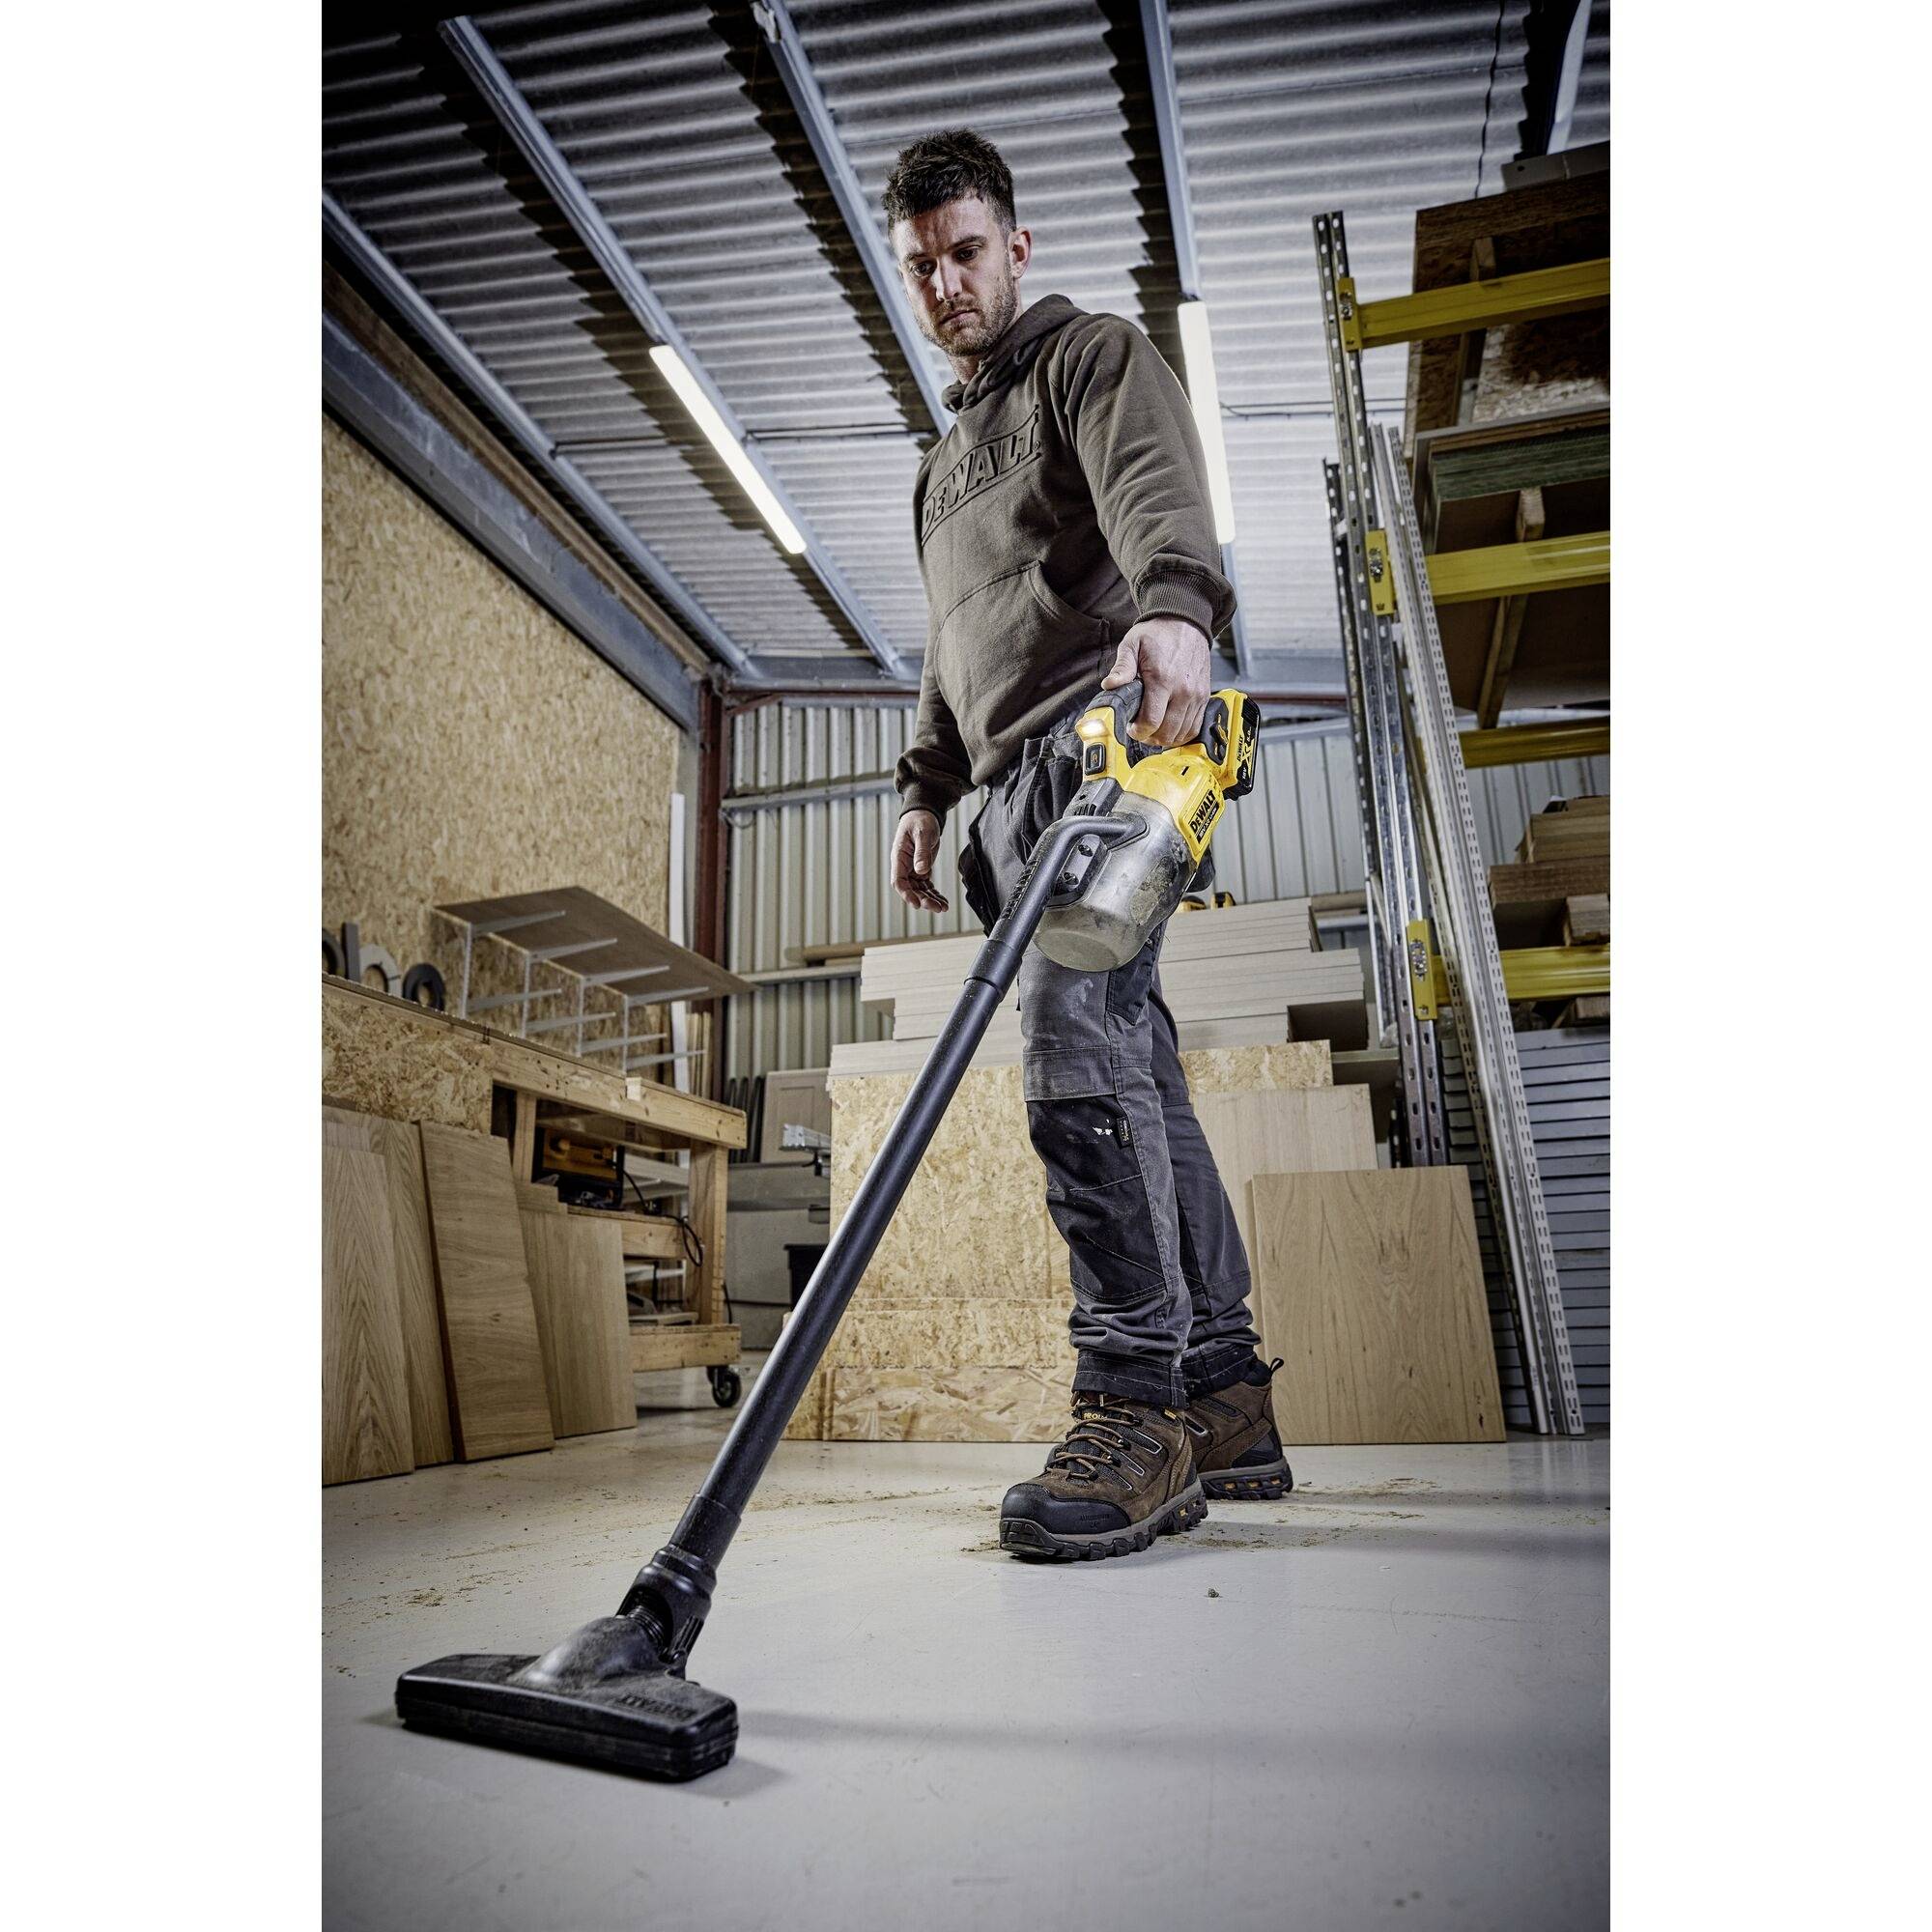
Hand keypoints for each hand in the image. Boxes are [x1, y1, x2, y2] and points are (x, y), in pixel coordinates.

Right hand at [891, 809, 948, 912]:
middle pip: (910, 889)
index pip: (898, 881)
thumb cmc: (920, 821)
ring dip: (930, 899)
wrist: (924, 815)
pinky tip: (943, 901)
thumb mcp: (922, 834)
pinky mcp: (921, 869)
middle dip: (923, 900)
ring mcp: (912, 869)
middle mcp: (904, 866)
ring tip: (943, 907)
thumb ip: (921, 852)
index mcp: (899, 857)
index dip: (906, 894)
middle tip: (937, 908)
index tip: (916, 904)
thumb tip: (921, 870)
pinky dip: (934, 894)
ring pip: (919, 890)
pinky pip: (926, 885)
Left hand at [1101, 616, 1211, 746]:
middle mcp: (1183, 690)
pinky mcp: (1204, 696)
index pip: (1151, 721)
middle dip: (1150, 737)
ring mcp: (1196, 695)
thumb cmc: (1158, 633)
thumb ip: (1122, 668)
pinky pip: (1195, 727)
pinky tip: (1169, 727)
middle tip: (1140, 730)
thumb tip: (1109, 686)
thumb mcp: (1132, 645)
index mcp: (1162, 679)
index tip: (1131, 728)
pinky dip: (1182, 733)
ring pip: (1182, 733)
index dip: (1138, 731)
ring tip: (1153, 729)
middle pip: (1167, 733)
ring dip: (1165, 738)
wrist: (1185, 622)